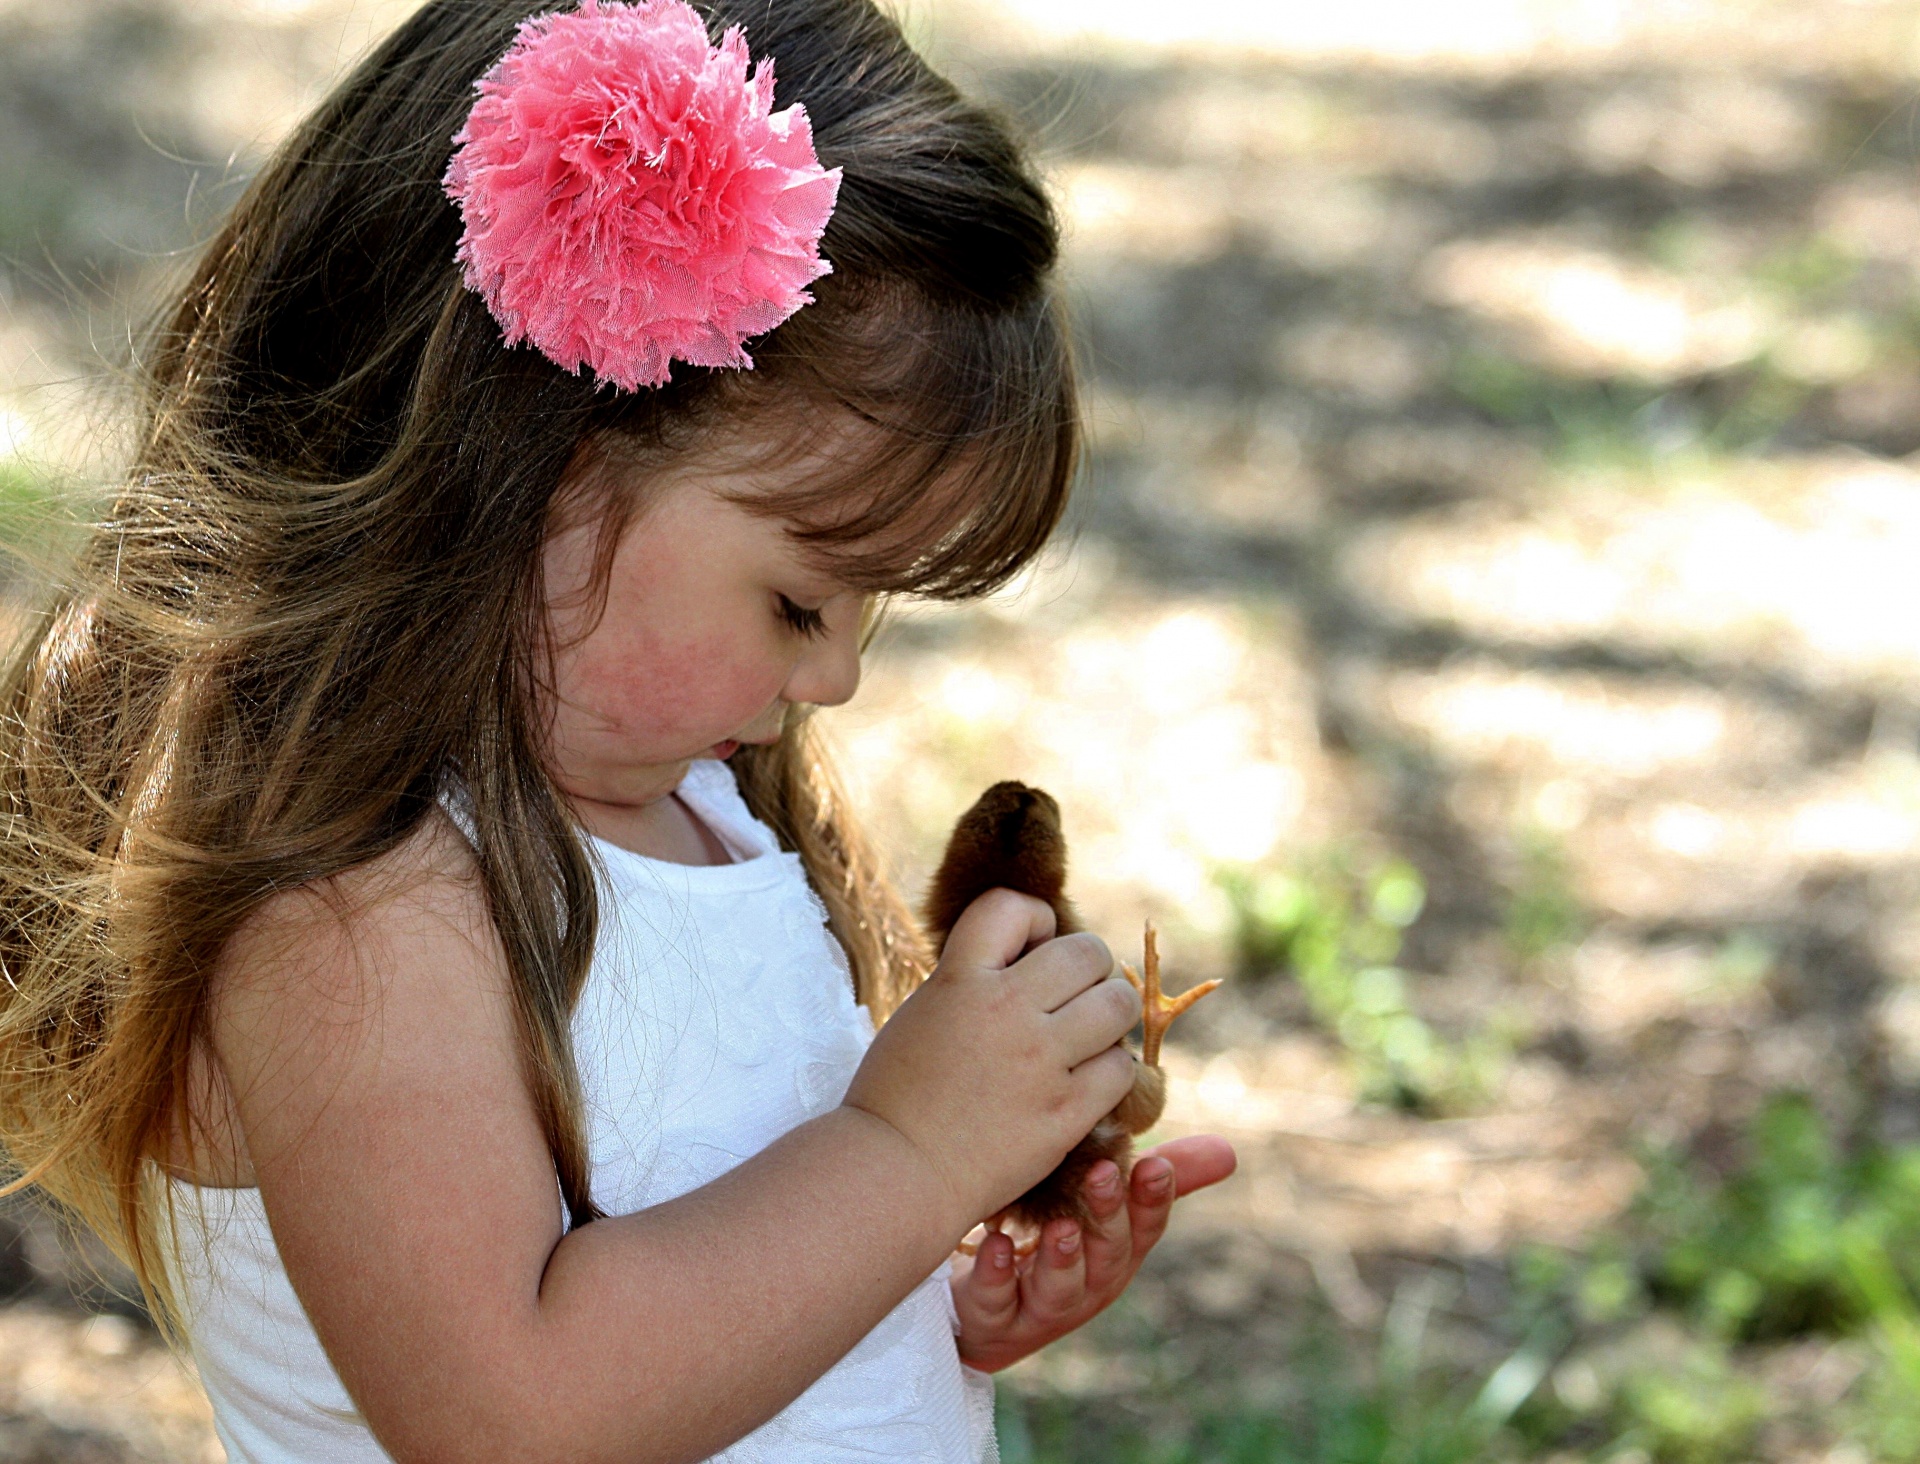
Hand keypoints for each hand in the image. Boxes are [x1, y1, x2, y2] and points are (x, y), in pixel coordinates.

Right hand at [842, 890, 1141, 1239]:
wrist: (896, 1172)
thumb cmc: (900, 1093)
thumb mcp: (925, 1009)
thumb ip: (975, 977)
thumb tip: (1033, 953)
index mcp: (960, 978)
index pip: (1015, 906)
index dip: (1034, 920)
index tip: (1029, 950)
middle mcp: (1005, 1010)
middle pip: (1087, 952)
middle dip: (1087, 968)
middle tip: (1070, 997)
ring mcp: (1039, 1061)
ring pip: (1117, 1004)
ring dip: (1109, 1014)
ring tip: (1087, 1034)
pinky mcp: (1064, 1113)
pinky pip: (1121, 1068)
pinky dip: (1110, 1070)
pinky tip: (1085, 1080)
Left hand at [950, 1135, 1237, 1372]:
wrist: (990, 1312)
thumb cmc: (1060, 1247)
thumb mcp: (1110, 1211)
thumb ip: (1160, 1179)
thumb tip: (1228, 1151)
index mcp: (1119, 1251)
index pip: (1146, 1225)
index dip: (1153, 1197)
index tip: (1154, 1164)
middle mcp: (1088, 1283)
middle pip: (1107, 1253)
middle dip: (1107, 1214)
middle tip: (1102, 1173)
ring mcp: (1042, 1305)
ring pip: (1060, 1288)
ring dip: (1062, 1257)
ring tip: (1059, 1227)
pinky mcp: (995, 1317)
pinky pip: (997, 1301)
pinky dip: (996, 1275)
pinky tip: (994, 1244)